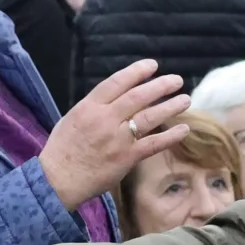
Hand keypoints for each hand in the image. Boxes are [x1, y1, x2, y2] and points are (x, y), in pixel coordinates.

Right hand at [36, 60, 191, 210]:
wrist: (58, 179)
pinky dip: (171, 136)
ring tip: (186, 100)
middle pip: (137, 97)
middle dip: (160, 86)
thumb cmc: (63, 149)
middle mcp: (105, 119)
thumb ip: (95, 108)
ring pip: (149, 117)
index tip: (152, 65)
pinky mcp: (127, 157)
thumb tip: (117, 98)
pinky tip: (184, 129)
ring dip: (170, 107)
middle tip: (177, 80)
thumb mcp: (73, 119)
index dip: (136, 72)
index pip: (116, 83)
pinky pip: (154, 144)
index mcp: (89, 107)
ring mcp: (118, 139)